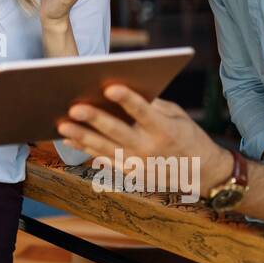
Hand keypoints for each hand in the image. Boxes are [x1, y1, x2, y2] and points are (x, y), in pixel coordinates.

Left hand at [56, 84, 229, 198]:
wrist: (201, 173)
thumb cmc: (187, 135)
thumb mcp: (177, 115)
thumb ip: (151, 104)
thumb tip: (121, 89)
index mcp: (164, 129)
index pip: (143, 111)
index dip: (127, 99)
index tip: (110, 88)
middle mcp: (150, 148)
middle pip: (118, 132)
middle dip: (95, 120)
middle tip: (74, 109)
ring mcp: (139, 164)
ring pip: (105, 149)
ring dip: (82, 137)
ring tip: (62, 126)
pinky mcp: (131, 174)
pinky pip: (104, 160)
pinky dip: (85, 150)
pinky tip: (69, 140)